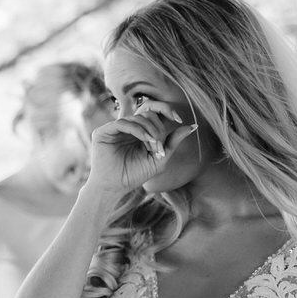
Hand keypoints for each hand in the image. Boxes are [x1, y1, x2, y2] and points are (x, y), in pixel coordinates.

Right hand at [84, 100, 198, 196]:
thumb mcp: (160, 158)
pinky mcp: (103, 132)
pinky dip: (137, 129)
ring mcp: (114, 129)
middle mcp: (127, 127)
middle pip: (148, 112)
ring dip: (150, 131)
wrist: (115, 188)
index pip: (153, 111)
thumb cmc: (135, 175)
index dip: (166, 109)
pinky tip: (145, 140)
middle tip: (159, 146)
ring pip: (138, 118)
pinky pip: (123, 123)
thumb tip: (193, 126)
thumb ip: (173, 142)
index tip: (178, 118)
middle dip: (158, 128)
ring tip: (152, 147)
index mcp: (139, 130)